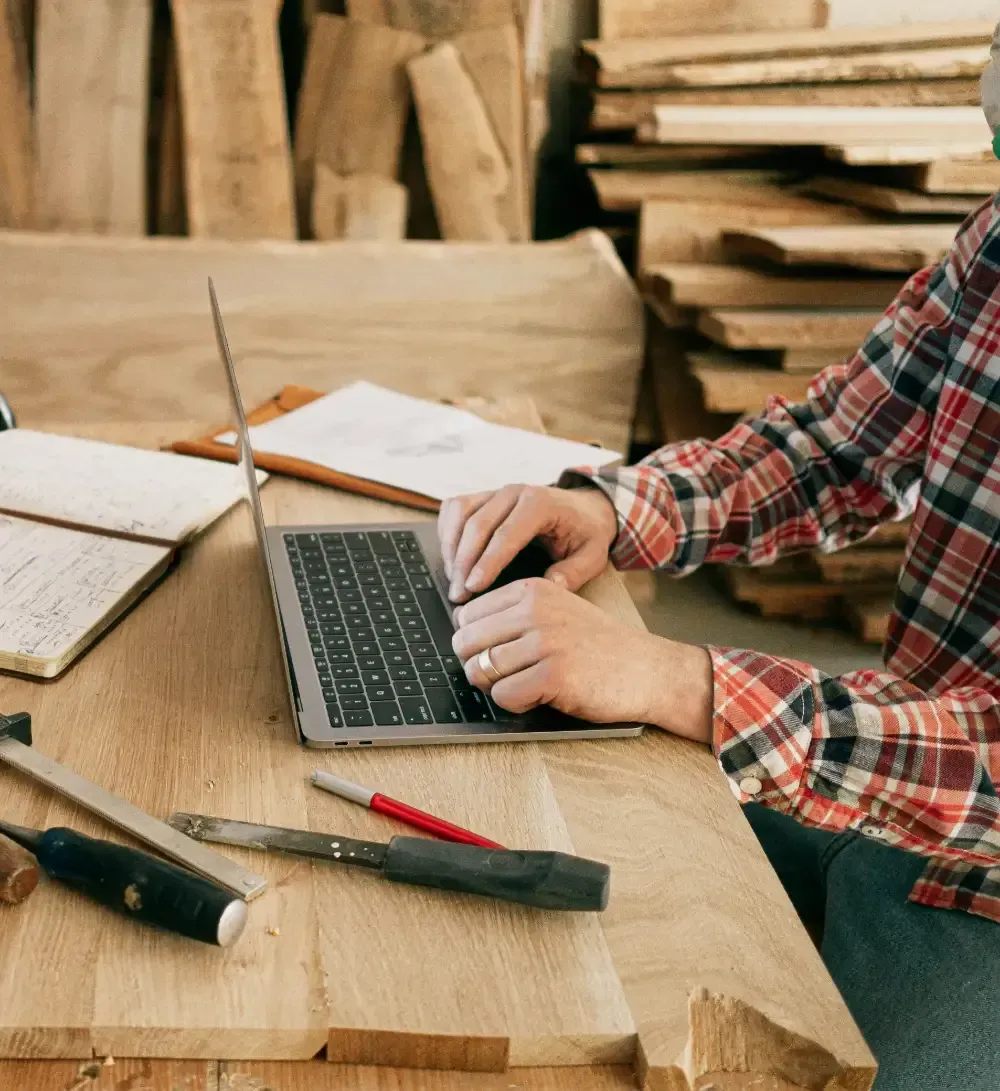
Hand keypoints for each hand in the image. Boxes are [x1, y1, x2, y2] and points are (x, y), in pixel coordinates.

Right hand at [437, 483, 617, 603]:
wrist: (586, 508)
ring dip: (451, 548)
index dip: (486, 563)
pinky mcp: (484, 496)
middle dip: (463, 563)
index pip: (506, 534)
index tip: (472, 588)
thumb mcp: (593, 555)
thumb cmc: (586, 533)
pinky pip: (454, 508)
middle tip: (458, 595)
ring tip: (453, 581)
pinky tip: (450, 557)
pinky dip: (447, 531)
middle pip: (477, 525)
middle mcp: (514, 492)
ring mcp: (496, 492)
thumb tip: (550, 586)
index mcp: (540, 504)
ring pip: (460, 514)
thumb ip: (574, 572)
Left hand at [451, 577, 712, 742]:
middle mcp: (535, 610)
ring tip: (528, 685)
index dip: (476, 642)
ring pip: (480, 670)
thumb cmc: (599, 647)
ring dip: (497, 687)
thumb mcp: (557, 612)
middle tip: (509, 675)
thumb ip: (514, 615)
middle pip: (466, 642)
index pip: (467, 615)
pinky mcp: (553, 675)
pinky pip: (503, 696)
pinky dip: (515, 704)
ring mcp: (545, 642)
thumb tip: (461, 633)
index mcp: (532, 590)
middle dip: (479, 665)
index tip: (501, 653)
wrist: (649, 670)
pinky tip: (540, 697)